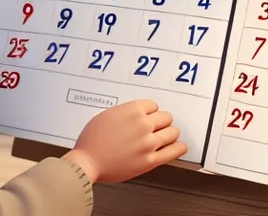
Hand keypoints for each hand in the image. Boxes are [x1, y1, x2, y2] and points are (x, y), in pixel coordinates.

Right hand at [62, 99, 186, 183]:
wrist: (87, 162)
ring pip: (172, 132)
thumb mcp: (107, 116)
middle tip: (159, 125)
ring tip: (168, 135)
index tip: (150, 115)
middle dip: (162, 121)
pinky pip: (173, 152)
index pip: (153, 105)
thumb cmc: (92, 141)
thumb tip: (137, 115)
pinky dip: (178, 148)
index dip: (151, 111)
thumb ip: (126, 113)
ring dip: (170, 133)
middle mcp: (143, 125)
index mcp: (132, 111)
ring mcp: (148, 143)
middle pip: (165, 117)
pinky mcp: (150, 160)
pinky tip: (180, 146)